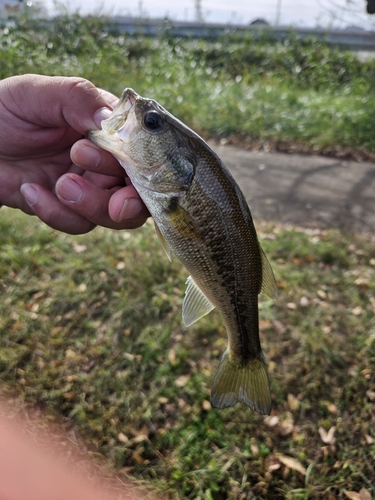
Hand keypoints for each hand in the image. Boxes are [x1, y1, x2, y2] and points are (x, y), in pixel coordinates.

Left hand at [0, 74, 148, 233]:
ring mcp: (89, 187)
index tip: (121, 164)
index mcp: (110, 130)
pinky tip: (30, 190)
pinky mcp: (66, 208)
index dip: (142, 166)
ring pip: (115, 215)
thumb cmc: (4, 110)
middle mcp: (106, 161)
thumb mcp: (38, 93)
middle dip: (126, 201)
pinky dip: (56, 213)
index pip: (145, 153)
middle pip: (139, 193)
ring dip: (92, 206)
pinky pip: (77, 223)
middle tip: (112, 200)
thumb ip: (77, 98)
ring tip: (60, 185)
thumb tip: (110, 119)